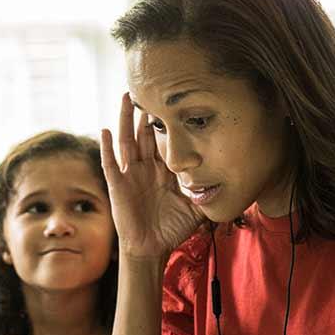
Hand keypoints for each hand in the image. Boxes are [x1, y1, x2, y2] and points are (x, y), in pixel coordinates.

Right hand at [100, 93, 205, 260]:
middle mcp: (145, 168)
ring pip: (126, 141)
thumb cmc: (172, 229)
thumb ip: (208, 191)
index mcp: (163, 170)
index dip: (165, 121)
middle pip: (143, 133)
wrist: (152, 248)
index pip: (163, 140)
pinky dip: (106, 147)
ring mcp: (130, 175)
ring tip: (126, 97)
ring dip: (126, 119)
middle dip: (145, 111)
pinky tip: (104, 130)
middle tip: (148, 86)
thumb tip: (230, 181)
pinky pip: (110, 163)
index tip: (171, 98)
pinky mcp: (118, 186)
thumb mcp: (197, 207)